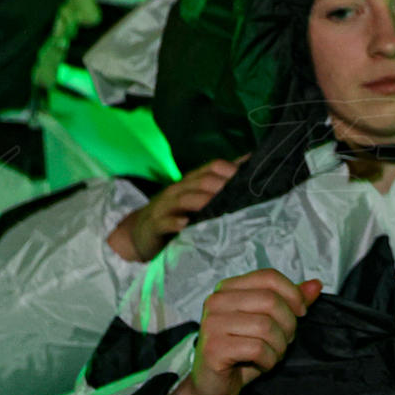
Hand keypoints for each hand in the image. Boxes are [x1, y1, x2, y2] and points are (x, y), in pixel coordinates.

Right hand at [107, 159, 241, 262]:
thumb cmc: (176, 213)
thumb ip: (221, 182)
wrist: (140, 232)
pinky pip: (165, 222)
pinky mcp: (155, 225)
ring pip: (185, 199)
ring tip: (220, 205)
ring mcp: (165, 206)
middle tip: (244, 195)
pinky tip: (186, 224)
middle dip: (223, 186)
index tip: (253, 178)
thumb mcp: (197, 196)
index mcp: (192, 180)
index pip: (213, 167)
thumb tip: (250, 162)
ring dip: (203, 201)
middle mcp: (179, 189)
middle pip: (203, 181)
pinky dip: (175, 222)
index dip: (232, 170)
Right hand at [166, 269, 322, 394]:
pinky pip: (257, 349)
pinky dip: (269, 360)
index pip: (269, 277)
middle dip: (288, 324)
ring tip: (273, 354)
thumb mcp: (269, 323)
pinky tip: (263, 364)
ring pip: (266, 326)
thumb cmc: (241, 353)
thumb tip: (316, 285)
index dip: (293, 294)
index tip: (301, 312)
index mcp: (228, 289)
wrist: (213, 388)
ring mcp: (212, 324)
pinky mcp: (213, 348)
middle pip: (270, 301)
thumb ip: (290, 302)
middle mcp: (216, 302)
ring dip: (279, 346)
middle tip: (285, 340)